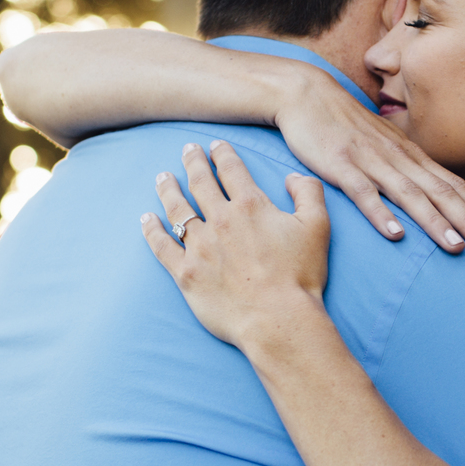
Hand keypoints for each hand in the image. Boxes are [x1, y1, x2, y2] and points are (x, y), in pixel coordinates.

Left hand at [140, 141, 332, 351]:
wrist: (278, 320)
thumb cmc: (301, 276)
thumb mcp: (318, 227)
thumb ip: (309, 192)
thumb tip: (293, 176)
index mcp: (251, 206)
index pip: (232, 170)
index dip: (222, 154)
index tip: (215, 146)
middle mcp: (221, 220)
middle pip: (200, 183)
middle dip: (193, 162)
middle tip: (187, 150)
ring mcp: (200, 246)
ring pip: (177, 209)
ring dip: (168, 189)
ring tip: (162, 177)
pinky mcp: (185, 273)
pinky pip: (161, 246)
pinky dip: (151, 230)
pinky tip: (146, 219)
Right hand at [271, 63, 464, 253]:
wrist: (307, 94)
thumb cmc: (346, 126)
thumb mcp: (383, 145)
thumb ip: (404, 169)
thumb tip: (428, 195)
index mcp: (410, 155)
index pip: (453, 183)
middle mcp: (398, 157)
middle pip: (441, 192)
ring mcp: (370, 161)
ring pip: (410, 195)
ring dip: (435, 222)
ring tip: (457, 247)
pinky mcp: (341, 165)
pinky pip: (364, 193)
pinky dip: (382, 214)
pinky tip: (396, 235)